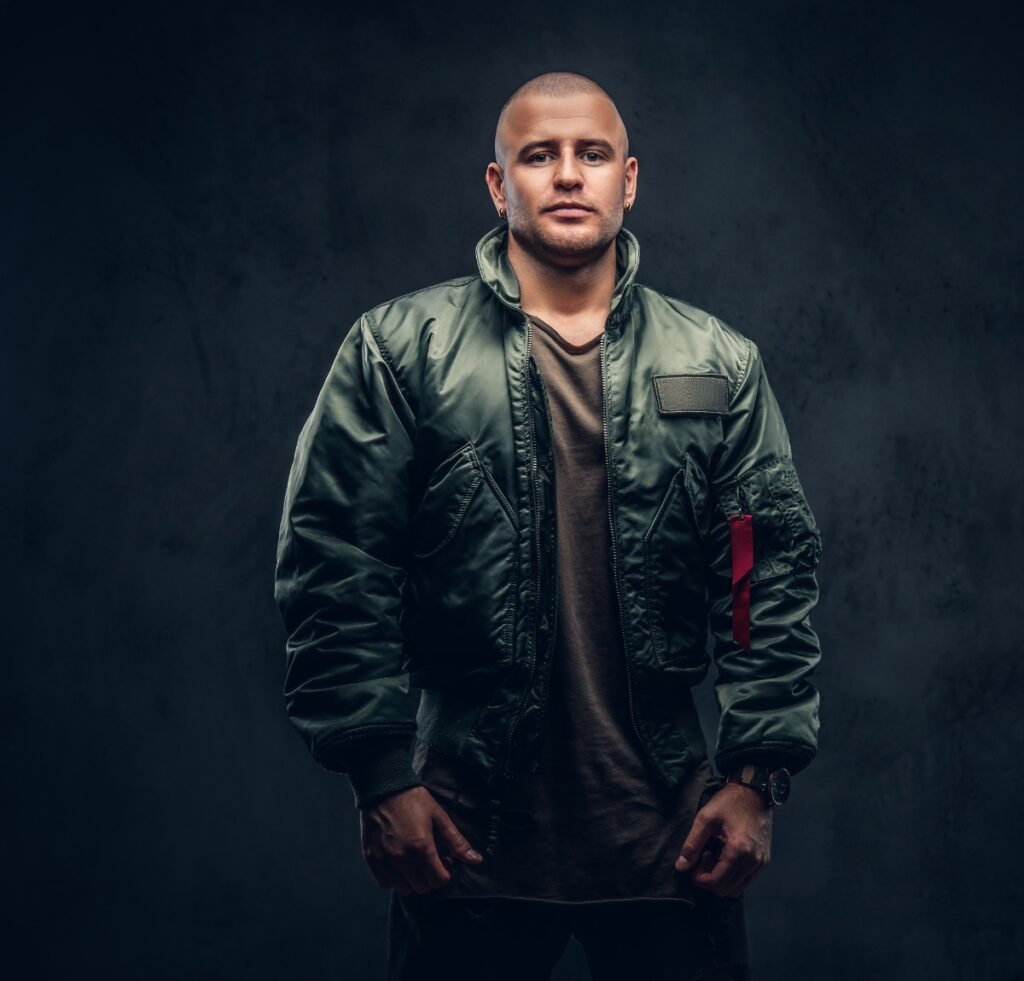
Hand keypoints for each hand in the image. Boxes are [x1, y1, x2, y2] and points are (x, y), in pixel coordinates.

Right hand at [359, 785, 484, 895]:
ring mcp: (385, 861)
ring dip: (413, 881)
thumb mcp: (439, 817)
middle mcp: (402, 859)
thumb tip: (477, 860)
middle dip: (431, 877)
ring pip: (405, 890)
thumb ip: (457, 842)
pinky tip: (399, 862)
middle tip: (429, 859)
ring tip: (414, 861)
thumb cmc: (413, 800)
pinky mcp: (372, 860)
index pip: (439, 881)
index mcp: (422, 848)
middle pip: (423, 888)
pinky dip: (394, 879)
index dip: (445, 873)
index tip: (444, 860)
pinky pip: (386, 884)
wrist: (383, 789)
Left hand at [674, 782, 772, 897]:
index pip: (716, 883)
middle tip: (705, 856)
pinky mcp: (764, 860)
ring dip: (722, 878)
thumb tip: (681, 867)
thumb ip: (692, 845)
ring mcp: (761, 862)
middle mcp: (753, 861)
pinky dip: (733, 875)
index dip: (700, 878)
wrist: (754, 792)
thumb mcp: (705, 818)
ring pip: (736, 889)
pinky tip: (727, 856)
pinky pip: (746, 881)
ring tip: (716, 855)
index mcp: (738, 851)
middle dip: (710, 878)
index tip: (696, 861)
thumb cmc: (729, 802)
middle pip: (725, 890)